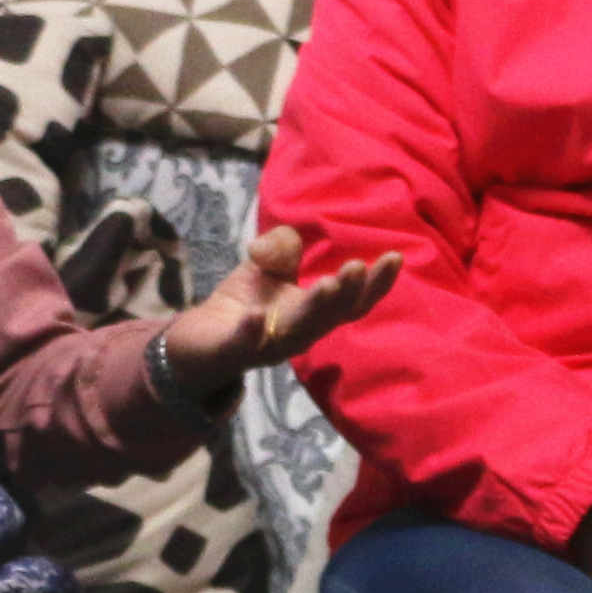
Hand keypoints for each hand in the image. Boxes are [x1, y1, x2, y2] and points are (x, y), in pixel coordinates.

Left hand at [159, 227, 394, 393]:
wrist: (196, 343)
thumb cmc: (244, 304)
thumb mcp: (266, 267)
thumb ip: (282, 248)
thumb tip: (287, 240)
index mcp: (314, 316)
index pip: (353, 303)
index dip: (376, 284)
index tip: (394, 257)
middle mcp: (299, 335)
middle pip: (330, 318)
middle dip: (346, 294)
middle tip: (357, 268)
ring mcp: (266, 347)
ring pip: (297, 332)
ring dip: (314, 310)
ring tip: (328, 284)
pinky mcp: (231, 352)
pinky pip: (244, 345)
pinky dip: (253, 333)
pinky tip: (259, 316)